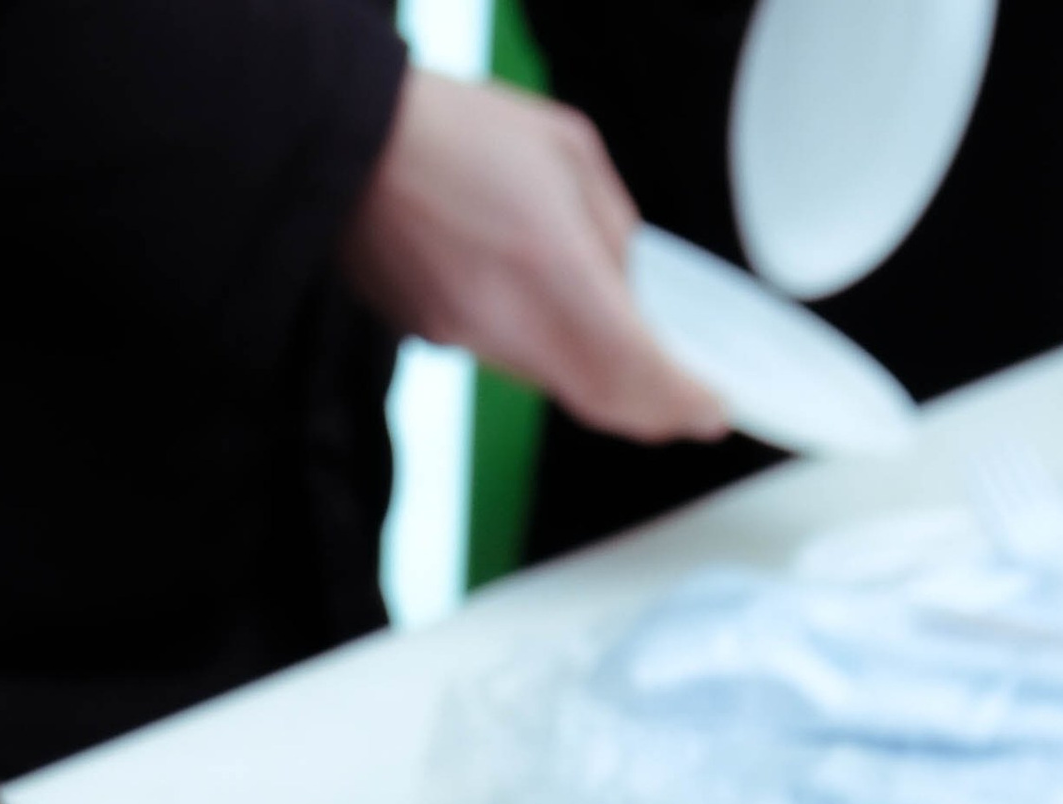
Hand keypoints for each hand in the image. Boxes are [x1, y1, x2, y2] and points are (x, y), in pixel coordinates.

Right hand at [340, 72, 726, 443]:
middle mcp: (510, 323)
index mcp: (553, 268)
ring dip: (603, 382)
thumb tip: (629, 280)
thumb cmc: (453, 133)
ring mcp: (469, 340)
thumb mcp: (567, 152)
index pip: (636, 368)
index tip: (713, 412)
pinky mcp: (438, 339)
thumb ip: (613, 226)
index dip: (682, 402)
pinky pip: (510, 360)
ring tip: (636, 361)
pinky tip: (558, 322)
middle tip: (687, 409)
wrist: (349, 145)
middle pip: (600, 399)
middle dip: (652, 412)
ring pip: (556, 383)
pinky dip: (550, 355)